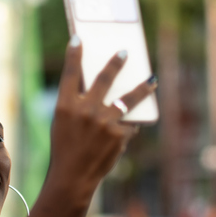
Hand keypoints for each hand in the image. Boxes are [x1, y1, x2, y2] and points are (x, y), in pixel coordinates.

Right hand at [48, 36, 157, 198]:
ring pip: (128, 98)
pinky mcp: (119, 134)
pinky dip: (127, 126)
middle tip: (125, 52)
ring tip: (152, 80)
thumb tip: (99, 90)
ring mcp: (104, 122)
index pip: (71, 73)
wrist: (73, 177)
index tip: (78, 39)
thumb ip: (77, 106)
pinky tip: (125, 132)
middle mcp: (85, 110)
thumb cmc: (65, 150)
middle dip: (115, 63)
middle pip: (104, 78)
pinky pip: (127, 124)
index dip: (74, 55)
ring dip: (142, 88)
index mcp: (65, 106)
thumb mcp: (63, 124)